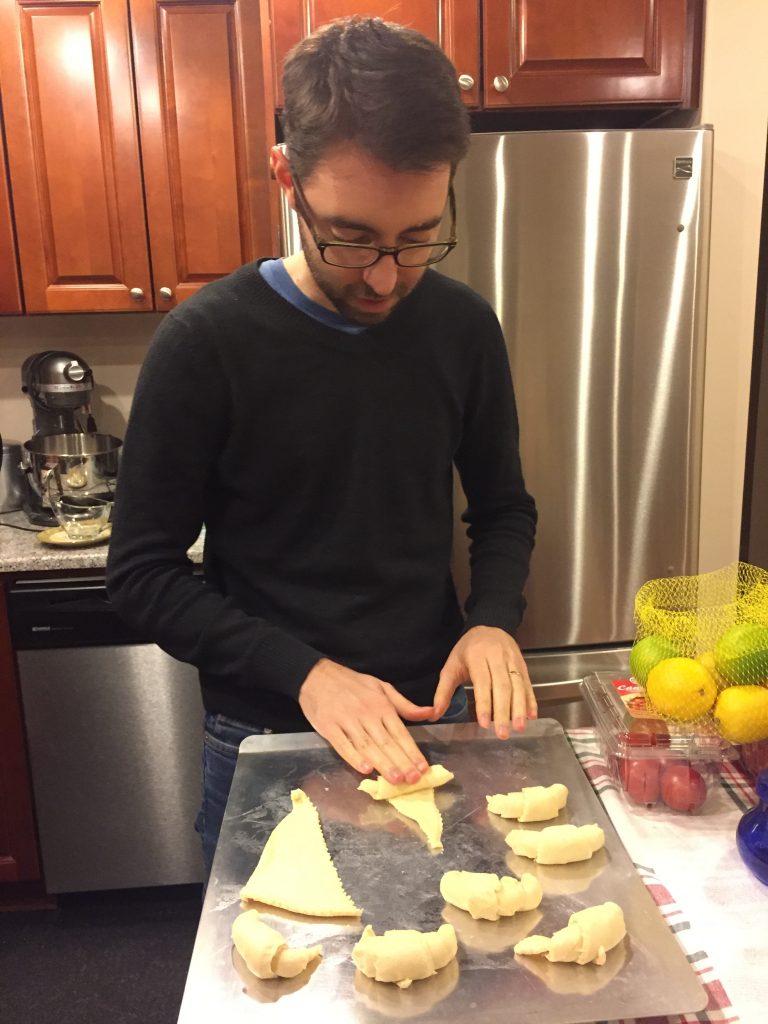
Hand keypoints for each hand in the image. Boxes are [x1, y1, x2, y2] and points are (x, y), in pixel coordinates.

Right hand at [298, 659, 434, 785]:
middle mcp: (366, 713)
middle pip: (386, 742)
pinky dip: (354, 757)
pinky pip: (343, 745)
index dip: (412, 751)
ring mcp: (347, 720)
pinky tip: (365, 769)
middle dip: (401, 762)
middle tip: (413, 779)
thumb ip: (404, 705)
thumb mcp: (381, 687)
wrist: (316, 675)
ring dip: (382, 763)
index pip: (400, 732)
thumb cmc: (352, 683)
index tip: (422, 768)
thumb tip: (430, 713)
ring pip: (367, 745)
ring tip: (395, 779)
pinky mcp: (329, 727)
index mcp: (381, 705)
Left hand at [432, 626, 536, 738]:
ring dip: (520, 708)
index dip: (484, 704)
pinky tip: (532, 716)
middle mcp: (497, 657)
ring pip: (518, 685)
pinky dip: (531, 700)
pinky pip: (527, 683)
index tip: (485, 724)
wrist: (489, 626)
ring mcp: (512, 660)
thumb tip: (434, 714)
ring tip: (519, 727)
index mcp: (477, 656)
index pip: (482, 683)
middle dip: (504, 711)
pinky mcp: (522, 664)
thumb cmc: (467, 651)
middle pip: (503, 686)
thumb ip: (443, 692)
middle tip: (503, 734)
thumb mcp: (451, 667)